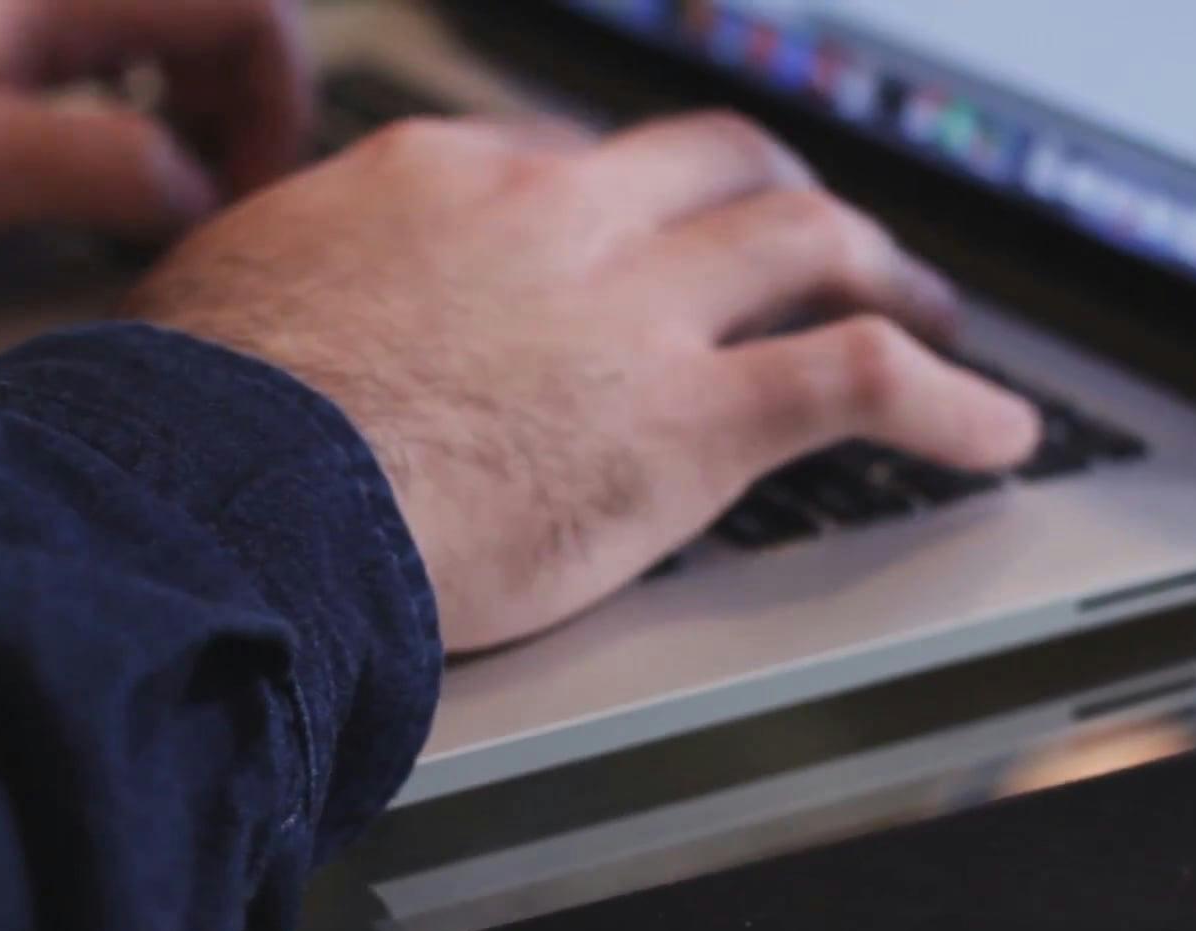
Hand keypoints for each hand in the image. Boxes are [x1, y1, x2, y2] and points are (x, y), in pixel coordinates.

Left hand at [0, 0, 309, 272]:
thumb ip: (97, 170)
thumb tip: (195, 194)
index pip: (247, 14)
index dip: (279, 106)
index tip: (241, 191)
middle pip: (216, 13)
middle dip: (240, 107)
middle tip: (210, 198)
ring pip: (159, 23)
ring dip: (189, 101)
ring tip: (161, 184)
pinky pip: (100, 35)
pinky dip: (130, 90)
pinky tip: (90, 147)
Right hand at [125, 112, 1041, 651]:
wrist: (222, 498)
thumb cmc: (199, 422)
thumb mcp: (225, 300)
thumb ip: (289, 284)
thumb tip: (263, 305)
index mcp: (446, 184)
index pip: (581, 170)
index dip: (640, 211)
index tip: (657, 249)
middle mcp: (559, 221)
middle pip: (717, 166)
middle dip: (786, 199)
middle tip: (827, 243)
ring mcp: (632, 310)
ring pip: (808, 240)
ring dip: (890, 270)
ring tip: (936, 315)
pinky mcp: (688, 421)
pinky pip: (860, 380)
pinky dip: (949, 404)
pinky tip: (996, 433)